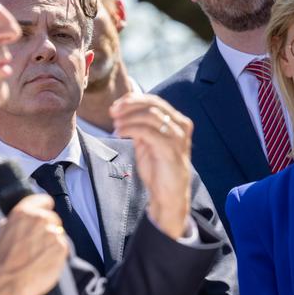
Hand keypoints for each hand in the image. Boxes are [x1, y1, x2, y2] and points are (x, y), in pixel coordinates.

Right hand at [0, 194, 68, 294]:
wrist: (8, 282)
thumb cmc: (2, 260)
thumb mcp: (2, 234)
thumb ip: (14, 223)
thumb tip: (18, 220)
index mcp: (24, 212)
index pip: (44, 200)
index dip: (44, 208)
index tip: (44, 214)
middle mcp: (40, 218)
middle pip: (53, 218)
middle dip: (48, 228)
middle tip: (37, 243)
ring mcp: (53, 232)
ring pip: (58, 233)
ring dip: (52, 242)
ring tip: (39, 255)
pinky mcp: (62, 247)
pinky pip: (63, 246)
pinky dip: (57, 253)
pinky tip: (45, 261)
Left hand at [110, 93, 192, 238]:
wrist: (168, 195)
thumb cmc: (158, 169)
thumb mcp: (147, 143)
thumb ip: (140, 126)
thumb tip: (123, 111)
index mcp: (176, 121)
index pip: (154, 101)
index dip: (133, 99)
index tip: (115, 106)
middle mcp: (180, 125)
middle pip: (153, 104)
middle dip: (129, 105)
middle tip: (113, 111)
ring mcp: (177, 137)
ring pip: (150, 115)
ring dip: (128, 117)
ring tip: (115, 124)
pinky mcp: (170, 149)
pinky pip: (147, 131)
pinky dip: (131, 129)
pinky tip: (119, 132)